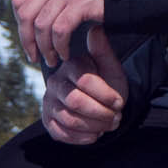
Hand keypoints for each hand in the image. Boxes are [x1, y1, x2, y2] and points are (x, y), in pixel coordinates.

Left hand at [13, 0, 103, 67]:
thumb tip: (32, 20)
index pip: (19, 2)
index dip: (20, 25)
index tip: (29, 40)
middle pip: (26, 15)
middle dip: (27, 40)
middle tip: (34, 56)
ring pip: (42, 25)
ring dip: (45, 48)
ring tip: (52, 59)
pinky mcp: (82, 3)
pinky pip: (61, 30)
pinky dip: (60, 46)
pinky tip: (65, 54)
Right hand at [40, 26, 128, 144]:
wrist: (100, 104)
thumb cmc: (107, 84)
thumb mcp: (111, 68)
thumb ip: (103, 51)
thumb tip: (96, 29)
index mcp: (71, 66)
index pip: (86, 81)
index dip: (106, 96)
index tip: (120, 103)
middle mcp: (55, 82)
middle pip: (76, 102)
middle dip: (101, 113)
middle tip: (116, 117)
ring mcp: (49, 102)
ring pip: (70, 120)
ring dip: (95, 126)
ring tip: (109, 125)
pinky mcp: (47, 120)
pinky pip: (60, 133)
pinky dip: (81, 138)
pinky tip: (95, 134)